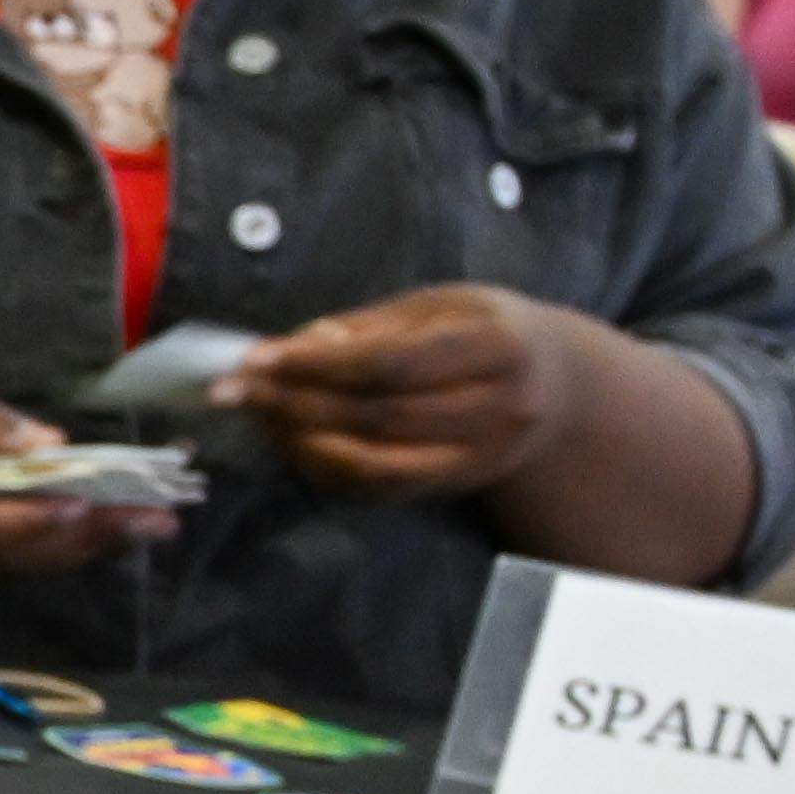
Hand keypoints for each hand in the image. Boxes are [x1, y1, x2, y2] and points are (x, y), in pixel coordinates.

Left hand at [219, 288, 598, 501]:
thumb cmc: (484, 332)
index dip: (317, 365)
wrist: (560, 385)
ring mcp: (486, 455)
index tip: (255, 358)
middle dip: (296, 403)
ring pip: (377, 462)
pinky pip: (384, 487)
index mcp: (498, 345)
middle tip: (235, 389)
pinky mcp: (464, 485)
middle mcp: (502, 407)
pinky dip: (329, 467)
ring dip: (303, 440)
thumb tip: (292, 348)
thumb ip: (367, 327)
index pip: (393, 363)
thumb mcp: (440, 306)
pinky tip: (292, 441)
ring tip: (257, 413)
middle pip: (380, 416)